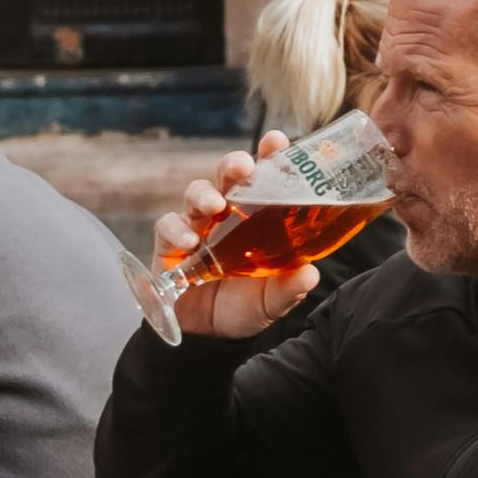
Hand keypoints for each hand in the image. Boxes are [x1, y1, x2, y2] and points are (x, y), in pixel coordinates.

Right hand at [155, 132, 310, 340]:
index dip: (269, 156)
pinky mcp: (169, 245)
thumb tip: (309, 274)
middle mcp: (226, 215)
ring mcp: (196, 226)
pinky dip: (176, 230)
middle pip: (227, 176)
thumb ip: (290, 288)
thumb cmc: (245, 305)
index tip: (276, 141)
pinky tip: (190, 242)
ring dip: (204, 195)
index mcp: (257, 217)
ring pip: (196, 194)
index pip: (264, 179)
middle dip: (233, 164)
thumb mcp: (273, 300)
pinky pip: (168, 227)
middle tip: (243, 167)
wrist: (210, 337)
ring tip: (215, 206)